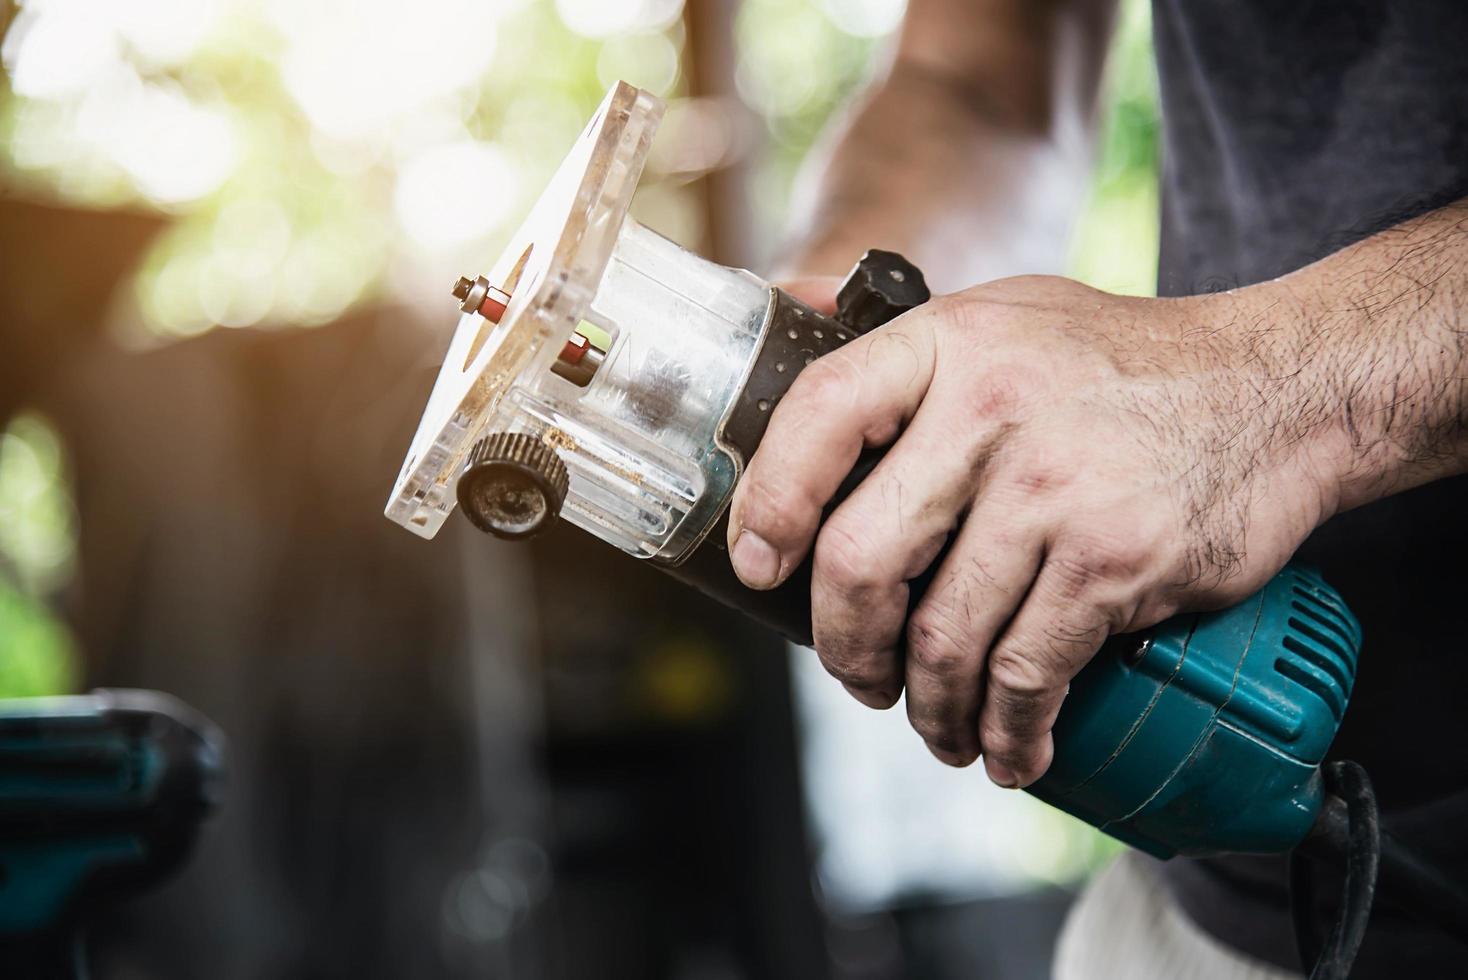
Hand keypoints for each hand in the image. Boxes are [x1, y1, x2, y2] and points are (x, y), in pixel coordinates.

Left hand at [728, 275, 1340, 786]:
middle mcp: (990, 408)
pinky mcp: (1113, 561)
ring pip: (941, 637)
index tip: (760, 566)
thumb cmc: (1124, 366)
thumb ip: (912, 362)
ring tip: (939, 726)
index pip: (819, 417)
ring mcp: (1053, 487)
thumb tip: (792, 392)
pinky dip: (1008, 730)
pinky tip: (1011, 748)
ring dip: (927, 709)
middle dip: (845, 647)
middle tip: (859, 675)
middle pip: (861, 559)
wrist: (1282, 390)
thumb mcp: (1007, 318)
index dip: (769, 504)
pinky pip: (1026, 674)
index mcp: (950, 343)